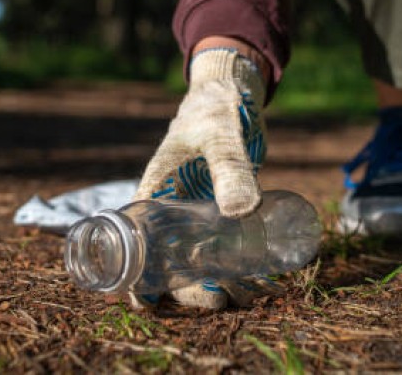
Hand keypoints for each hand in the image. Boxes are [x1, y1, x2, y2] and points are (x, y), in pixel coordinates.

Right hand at [131, 47, 278, 307]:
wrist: (234, 96)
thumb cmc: (215, 110)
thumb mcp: (220, 136)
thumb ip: (230, 167)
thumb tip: (243, 212)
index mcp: (156, 194)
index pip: (135, 244)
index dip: (137, 278)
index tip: (149, 304)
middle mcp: (174, 210)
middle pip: (173, 261)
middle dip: (191, 287)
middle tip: (221, 300)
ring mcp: (200, 213)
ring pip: (203, 259)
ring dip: (221, 281)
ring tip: (248, 297)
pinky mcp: (226, 212)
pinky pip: (229, 246)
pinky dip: (243, 265)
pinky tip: (266, 281)